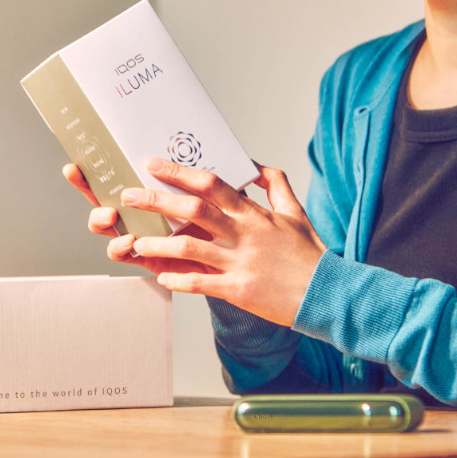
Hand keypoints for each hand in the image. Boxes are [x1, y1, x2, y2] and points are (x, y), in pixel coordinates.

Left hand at [64, 159, 326, 326]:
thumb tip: (256, 165)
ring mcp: (239, 262)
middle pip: (193, 210)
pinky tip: (161, 276)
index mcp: (254, 214)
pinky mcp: (238, 290)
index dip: (181, 172)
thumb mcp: (296, 212)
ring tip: (134, 242)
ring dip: (157, 244)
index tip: (155, 164)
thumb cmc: (308, 253)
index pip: (213, 184)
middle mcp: (243, 234)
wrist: (326, 293)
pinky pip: (200, 283)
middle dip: (157, 200)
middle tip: (129, 195)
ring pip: (189, 248)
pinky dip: (178, 279)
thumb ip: (276, 184)